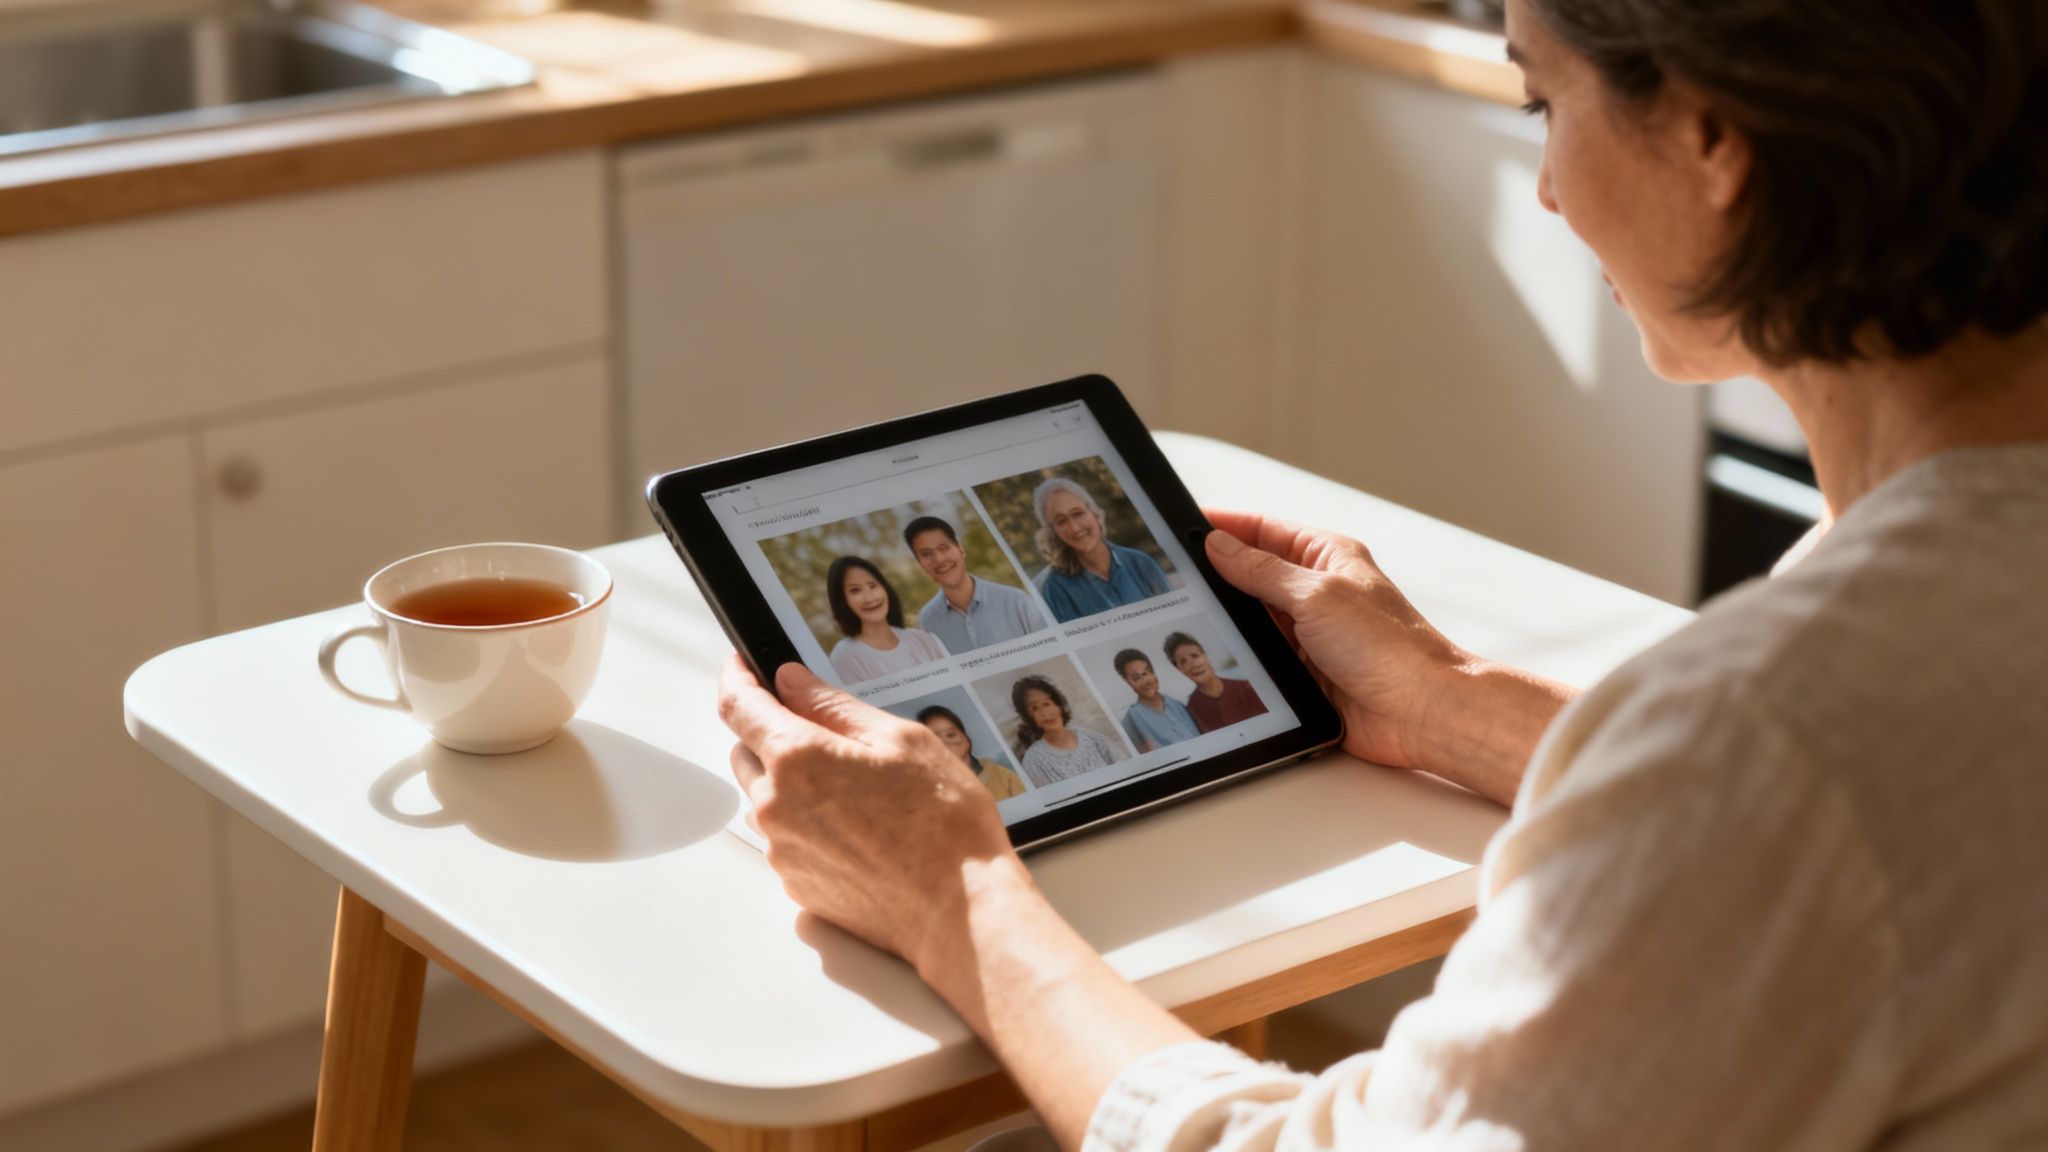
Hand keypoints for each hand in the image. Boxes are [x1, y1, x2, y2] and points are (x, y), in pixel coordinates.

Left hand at [716, 656, 1017, 973]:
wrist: (960, 911)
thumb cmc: (943, 822)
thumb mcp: (901, 739)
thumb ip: (834, 705)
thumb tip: (791, 682)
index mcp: (797, 758)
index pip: (738, 706)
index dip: (737, 678)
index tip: (743, 666)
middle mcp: (775, 806)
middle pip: (745, 752)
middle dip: (771, 732)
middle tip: (827, 734)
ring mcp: (782, 851)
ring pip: (764, 798)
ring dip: (788, 782)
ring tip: (854, 790)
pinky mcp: (795, 885)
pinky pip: (785, 839)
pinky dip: (805, 823)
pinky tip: (857, 829)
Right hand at [1204, 510, 1571, 803]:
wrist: (1422, 712)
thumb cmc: (1390, 647)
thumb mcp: (1315, 595)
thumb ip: (1261, 570)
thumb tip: (1218, 545)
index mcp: (1326, 556)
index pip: (1263, 528)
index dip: (1223, 524)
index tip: (1183, 525)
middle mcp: (1317, 591)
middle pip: (1252, 573)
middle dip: (1217, 575)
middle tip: (1173, 575)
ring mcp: (1310, 633)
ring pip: (1253, 619)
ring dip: (1229, 621)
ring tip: (1188, 616)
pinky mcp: (1306, 672)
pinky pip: (1262, 657)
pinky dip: (1242, 656)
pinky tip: (1219, 656)